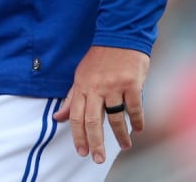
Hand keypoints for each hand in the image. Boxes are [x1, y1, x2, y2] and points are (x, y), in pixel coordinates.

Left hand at [52, 45, 149, 164]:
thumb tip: (58, 117)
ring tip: (124, 146)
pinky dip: (137, 121)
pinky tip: (137, 129)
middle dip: (95, 143)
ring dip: (120, 135)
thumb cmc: (99, 59)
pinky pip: (134, 107)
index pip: (76, 116)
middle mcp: (96, 88)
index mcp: (81, 86)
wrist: (119, 37)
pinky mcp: (131, 84)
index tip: (81, 151)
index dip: (77, 135)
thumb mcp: (80, 76)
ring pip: (115, 117)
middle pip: (93, 121)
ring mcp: (114, 86)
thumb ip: (71, 98)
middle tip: (98, 158)